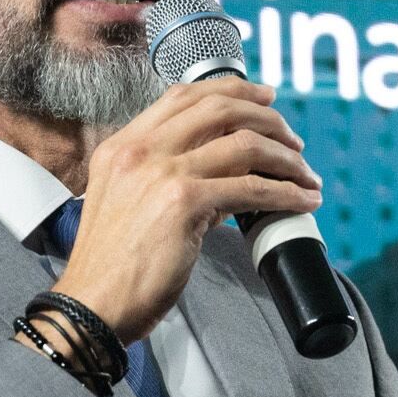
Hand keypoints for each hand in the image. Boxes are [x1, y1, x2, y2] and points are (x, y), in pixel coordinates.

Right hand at [47, 80, 320, 341]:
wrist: (91, 305)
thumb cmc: (112, 268)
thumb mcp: (130, 206)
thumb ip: (173, 181)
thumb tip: (229, 177)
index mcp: (123, 147)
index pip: (182, 96)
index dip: (231, 90)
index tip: (263, 98)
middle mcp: (139, 151)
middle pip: (219, 109)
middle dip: (268, 119)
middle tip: (294, 140)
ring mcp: (161, 173)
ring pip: (244, 144)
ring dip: (286, 159)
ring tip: (306, 176)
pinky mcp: (183, 202)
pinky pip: (252, 188)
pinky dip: (286, 193)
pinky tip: (301, 201)